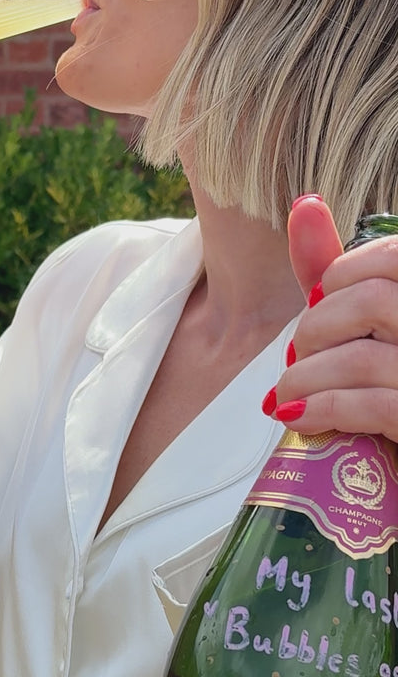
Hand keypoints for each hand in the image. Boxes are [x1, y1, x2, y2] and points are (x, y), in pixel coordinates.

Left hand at [265, 195, 397, 441]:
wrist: (395, 472)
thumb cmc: (387, 386)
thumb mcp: (370, 325)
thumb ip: (342, 272)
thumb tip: (304, 205)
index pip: (393, 256)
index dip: (341, 274)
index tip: (318, 304)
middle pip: (371, 301)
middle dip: (315, 329)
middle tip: (298, 357)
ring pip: (361, 357)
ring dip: (305, 376)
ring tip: (288, 395)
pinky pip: (369, 408)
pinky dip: (321, 410)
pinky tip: (299, 418)